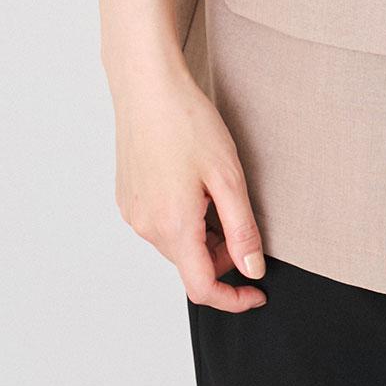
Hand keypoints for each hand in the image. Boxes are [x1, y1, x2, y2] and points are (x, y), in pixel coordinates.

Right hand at [110, 54, 268, 311]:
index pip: (202, 288)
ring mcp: (133, 213)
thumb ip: (242, 229)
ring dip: (202, 234)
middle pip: (190, 264)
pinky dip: (183, 218)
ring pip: (176, 244)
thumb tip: (252, 270)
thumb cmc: (188, 122)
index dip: (233, 299)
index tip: (257, 292)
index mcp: (173, 226)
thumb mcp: (228, 176)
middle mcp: (146, 227)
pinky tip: (192, 181)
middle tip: (240, 214)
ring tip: (215, 189)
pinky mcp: (127, 198)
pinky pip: (160, 224)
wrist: (148, 87)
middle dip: (222, 254)